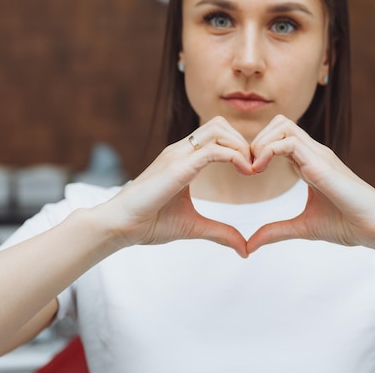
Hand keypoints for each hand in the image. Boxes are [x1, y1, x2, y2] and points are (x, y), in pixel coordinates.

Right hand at [96, 117, 253, 256]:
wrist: (119, 226)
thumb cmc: (149, 223)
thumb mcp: (193, 227)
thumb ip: (220, 233)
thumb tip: (244, 250)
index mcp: (183, 158)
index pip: (217, 134)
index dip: (239, 147)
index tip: (253, 170)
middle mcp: (180, 150)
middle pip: (220, 124)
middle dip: (243, 141)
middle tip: (255, 167)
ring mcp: (177, 155)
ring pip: (218, 129)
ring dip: (240, 145)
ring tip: (250, 169)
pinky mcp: (177, 166)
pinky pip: (212, 150)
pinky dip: (234, 156)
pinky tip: (245, 173)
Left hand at [247, 115, 374, 253]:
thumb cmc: (347, 225)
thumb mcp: (302, 228)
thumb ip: (275, 232)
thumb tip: (249, 246)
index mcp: (309, 163)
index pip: (279, 137)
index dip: (258, 149)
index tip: (247, 173)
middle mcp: (314, 153)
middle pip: (279, 123)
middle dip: (256, 140)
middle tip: (247, 168)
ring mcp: (319, 155)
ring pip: (283, 125)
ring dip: (261, 142)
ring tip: (253, 169)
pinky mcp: (321, 163)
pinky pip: (288, 141)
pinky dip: (267, 151)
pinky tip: (259, 170)